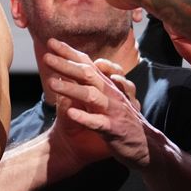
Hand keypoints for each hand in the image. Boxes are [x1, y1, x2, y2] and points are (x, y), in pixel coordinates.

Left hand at [43, 39, 151, 167]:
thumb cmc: (120, 121)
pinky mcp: (114, 129)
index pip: (88, 64)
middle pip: (88, 75)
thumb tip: (68, 71)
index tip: (51, 42)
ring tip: (52, 84)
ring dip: (72, 88)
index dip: (70, 53)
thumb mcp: (106, 100)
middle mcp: (111, 94)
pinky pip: (99, 122)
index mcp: (107, 86)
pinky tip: (72, 113)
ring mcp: (113, 110)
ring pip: (92, 96)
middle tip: (47, 58)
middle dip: (67, 65)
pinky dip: (86, 117)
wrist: (143, 148)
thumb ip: (91, 85)